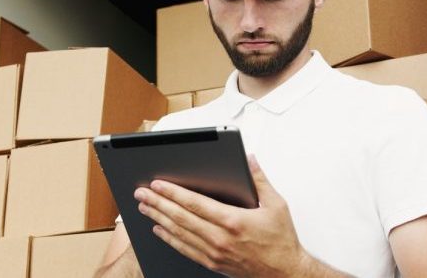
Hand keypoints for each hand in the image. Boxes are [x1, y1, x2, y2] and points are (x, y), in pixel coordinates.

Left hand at [134, 155, 305, 277]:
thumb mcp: (276, 205)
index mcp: (233, 221)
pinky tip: (159, 230)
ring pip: (179, 233)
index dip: (173, 193)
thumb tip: (250, 160)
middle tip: (141, 193)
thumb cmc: (281, 241)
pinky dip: (169, 239)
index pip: (195, 203)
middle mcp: (220, 238)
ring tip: (144, 208)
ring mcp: (214, 252)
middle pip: (181, 218)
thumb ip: (260, 180)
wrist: (284, 274)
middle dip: (158, 204)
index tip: (158, 184)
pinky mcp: (213, 263)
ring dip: (159, 219)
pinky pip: (185, 249)